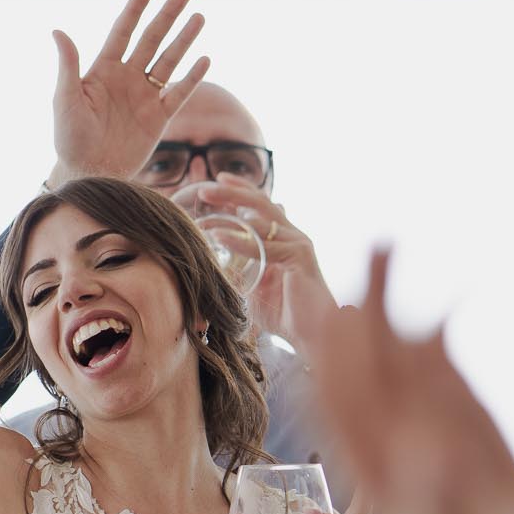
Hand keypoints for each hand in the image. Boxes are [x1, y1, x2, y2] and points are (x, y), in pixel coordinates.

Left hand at [49, 0, 210, 184]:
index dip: (136, 8)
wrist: (89, 172)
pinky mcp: (159, 118)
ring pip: (169, 61)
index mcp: (104, 70)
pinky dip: (192, 78)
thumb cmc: (70, 138)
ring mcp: (145, 97)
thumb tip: (58, 31)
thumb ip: (68, 66)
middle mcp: (127, 78)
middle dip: (168, 15)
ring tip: (199, 17)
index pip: (123, 31)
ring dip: (184, 39)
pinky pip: (179, 94)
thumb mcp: (65, 100)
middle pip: (152, 39)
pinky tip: (204, 59)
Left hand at [172, 176, 336, 342]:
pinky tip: (219, 237)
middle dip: (231, 192)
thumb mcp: (251, 286)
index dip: (240, 189)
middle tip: (204, 189)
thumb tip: (211, 263)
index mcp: (282, 238)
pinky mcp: (300, 255)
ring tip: (203, 216)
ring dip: (230, 214)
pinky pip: (265, 245)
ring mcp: (298, 242)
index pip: (260, 205)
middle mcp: (292, 234)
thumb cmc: (282, 313)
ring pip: (261, 219)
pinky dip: (240, 241)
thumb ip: (237, 270)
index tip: (217, 179)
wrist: (310, 334)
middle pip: (260, 202)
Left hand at [303, 251, 513, 513]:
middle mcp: (382, 424)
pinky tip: (457, 285)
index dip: (325, 359)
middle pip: (351, 360)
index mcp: (369, 458)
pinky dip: (437, 319)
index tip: (321, 320)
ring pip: (388, 344)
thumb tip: (424, 452)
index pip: (335, 400)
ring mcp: (413, 405)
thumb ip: (435, 499)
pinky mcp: (447, 397)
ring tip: (386, 242)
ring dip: (382, 296)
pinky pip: (434, 349)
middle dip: (341, 311)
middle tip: (333, 260)